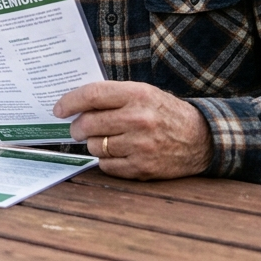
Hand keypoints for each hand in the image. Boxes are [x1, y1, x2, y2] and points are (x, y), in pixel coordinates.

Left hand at [54, 81, 213, 179]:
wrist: (201, 139)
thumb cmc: (164, 113)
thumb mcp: (143, 93)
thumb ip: (112, 96)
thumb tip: (73, 104)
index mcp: (137, 95)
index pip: (92, 95)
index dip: (69, 102)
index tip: (58, 109)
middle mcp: (139, 119)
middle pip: (89, 123)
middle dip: (76, 127)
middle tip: (77, 129)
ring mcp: (141, 145)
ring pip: (95, 146)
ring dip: (94, 144)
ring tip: (106, 139)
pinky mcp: (143, 167)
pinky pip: (107, 165)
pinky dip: (106, 160)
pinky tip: (116, 153)